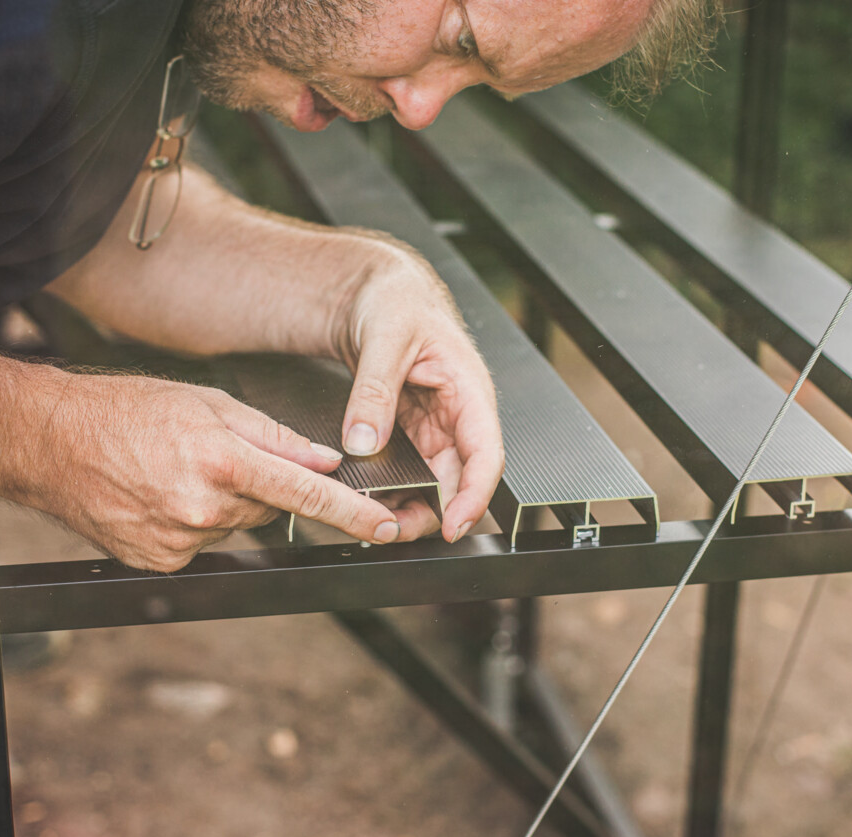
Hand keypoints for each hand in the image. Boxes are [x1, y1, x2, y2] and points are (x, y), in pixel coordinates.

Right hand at [0, 370, 404, 570]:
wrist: (51, 442)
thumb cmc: (127, 411)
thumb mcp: (208, 403)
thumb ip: (273, 436)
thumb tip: (324, 461)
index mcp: (221, 460)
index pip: (305, 493)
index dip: (352, 513)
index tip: (385, 526)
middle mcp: (202, 508)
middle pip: (266, 509)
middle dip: (256, 486)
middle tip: (214, 458)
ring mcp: (177, 541)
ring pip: (233, 528)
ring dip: (222, 504)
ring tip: (177, 472)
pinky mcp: (158, 562)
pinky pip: (200, 546)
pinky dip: (193, 524)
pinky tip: (161, 497)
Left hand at [334, 240, 503, 541]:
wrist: (377, 292)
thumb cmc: (396, 301)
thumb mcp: (384, 338)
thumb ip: (374, 391)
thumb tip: (364, 440)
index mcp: (469, 391)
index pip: (486, 454)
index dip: (475, 495)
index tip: (455, 524)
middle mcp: (458, 417)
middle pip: (458, 480)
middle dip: (432, 513)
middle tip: (392, 530)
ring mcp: (435, 428)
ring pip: (433, 483)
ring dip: (409, 505)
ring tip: (373, 520)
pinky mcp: (412, 434)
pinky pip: (409, 471)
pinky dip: (391, 489)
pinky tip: (367, 498)